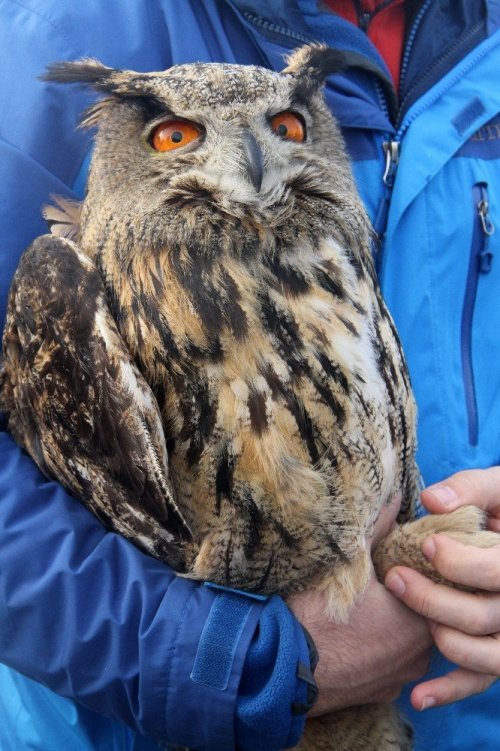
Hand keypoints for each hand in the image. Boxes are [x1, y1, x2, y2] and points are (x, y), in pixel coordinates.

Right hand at [289, 494, 430, 714]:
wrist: (279, 666)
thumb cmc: (316, 611)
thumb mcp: (348, 560)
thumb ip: (379, 527)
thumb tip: (396, 498)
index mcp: (418, 619)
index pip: (432, 586)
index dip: (413, 568)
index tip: (392, 559)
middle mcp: (417, 654)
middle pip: (420, 613)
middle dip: (404, 596)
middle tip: (378, 579)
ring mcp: (399, 678)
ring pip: (405, 641)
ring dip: (392, 624)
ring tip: (365, 606)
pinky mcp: (379, 694)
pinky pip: (388, 664)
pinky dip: (376, 649)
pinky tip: (354, 634)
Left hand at [385, 468, 499, 710]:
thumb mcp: (499, 488)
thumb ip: (470, 489)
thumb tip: (431, 502)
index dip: (460, 562)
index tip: (425, 543)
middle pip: (483, 617)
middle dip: (433, 599)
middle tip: (396, 578)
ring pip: (486, 657)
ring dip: (444, 640)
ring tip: (414, 619)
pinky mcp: (499, 650)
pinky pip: (482, 680)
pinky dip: (450, 691)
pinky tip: (418, 696)